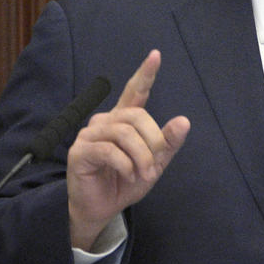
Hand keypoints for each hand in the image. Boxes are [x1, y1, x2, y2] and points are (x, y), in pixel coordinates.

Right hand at [66, 50, 189, 249]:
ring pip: (124, 133)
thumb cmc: (126, 182)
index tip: (156, 55)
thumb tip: (184, 121)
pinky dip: (125, 165)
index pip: (135, 91)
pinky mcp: (79, 151)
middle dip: (153, 141)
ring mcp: (90, 135)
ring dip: (141, 157)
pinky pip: (109, 150)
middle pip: (137, 116)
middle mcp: (106, 121)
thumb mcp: (154, 165)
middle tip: (154, 166)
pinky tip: (129, 175)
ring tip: (142, 174)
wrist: (101, 209)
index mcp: (124, 120)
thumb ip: (168, 144)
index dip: (145, 73)